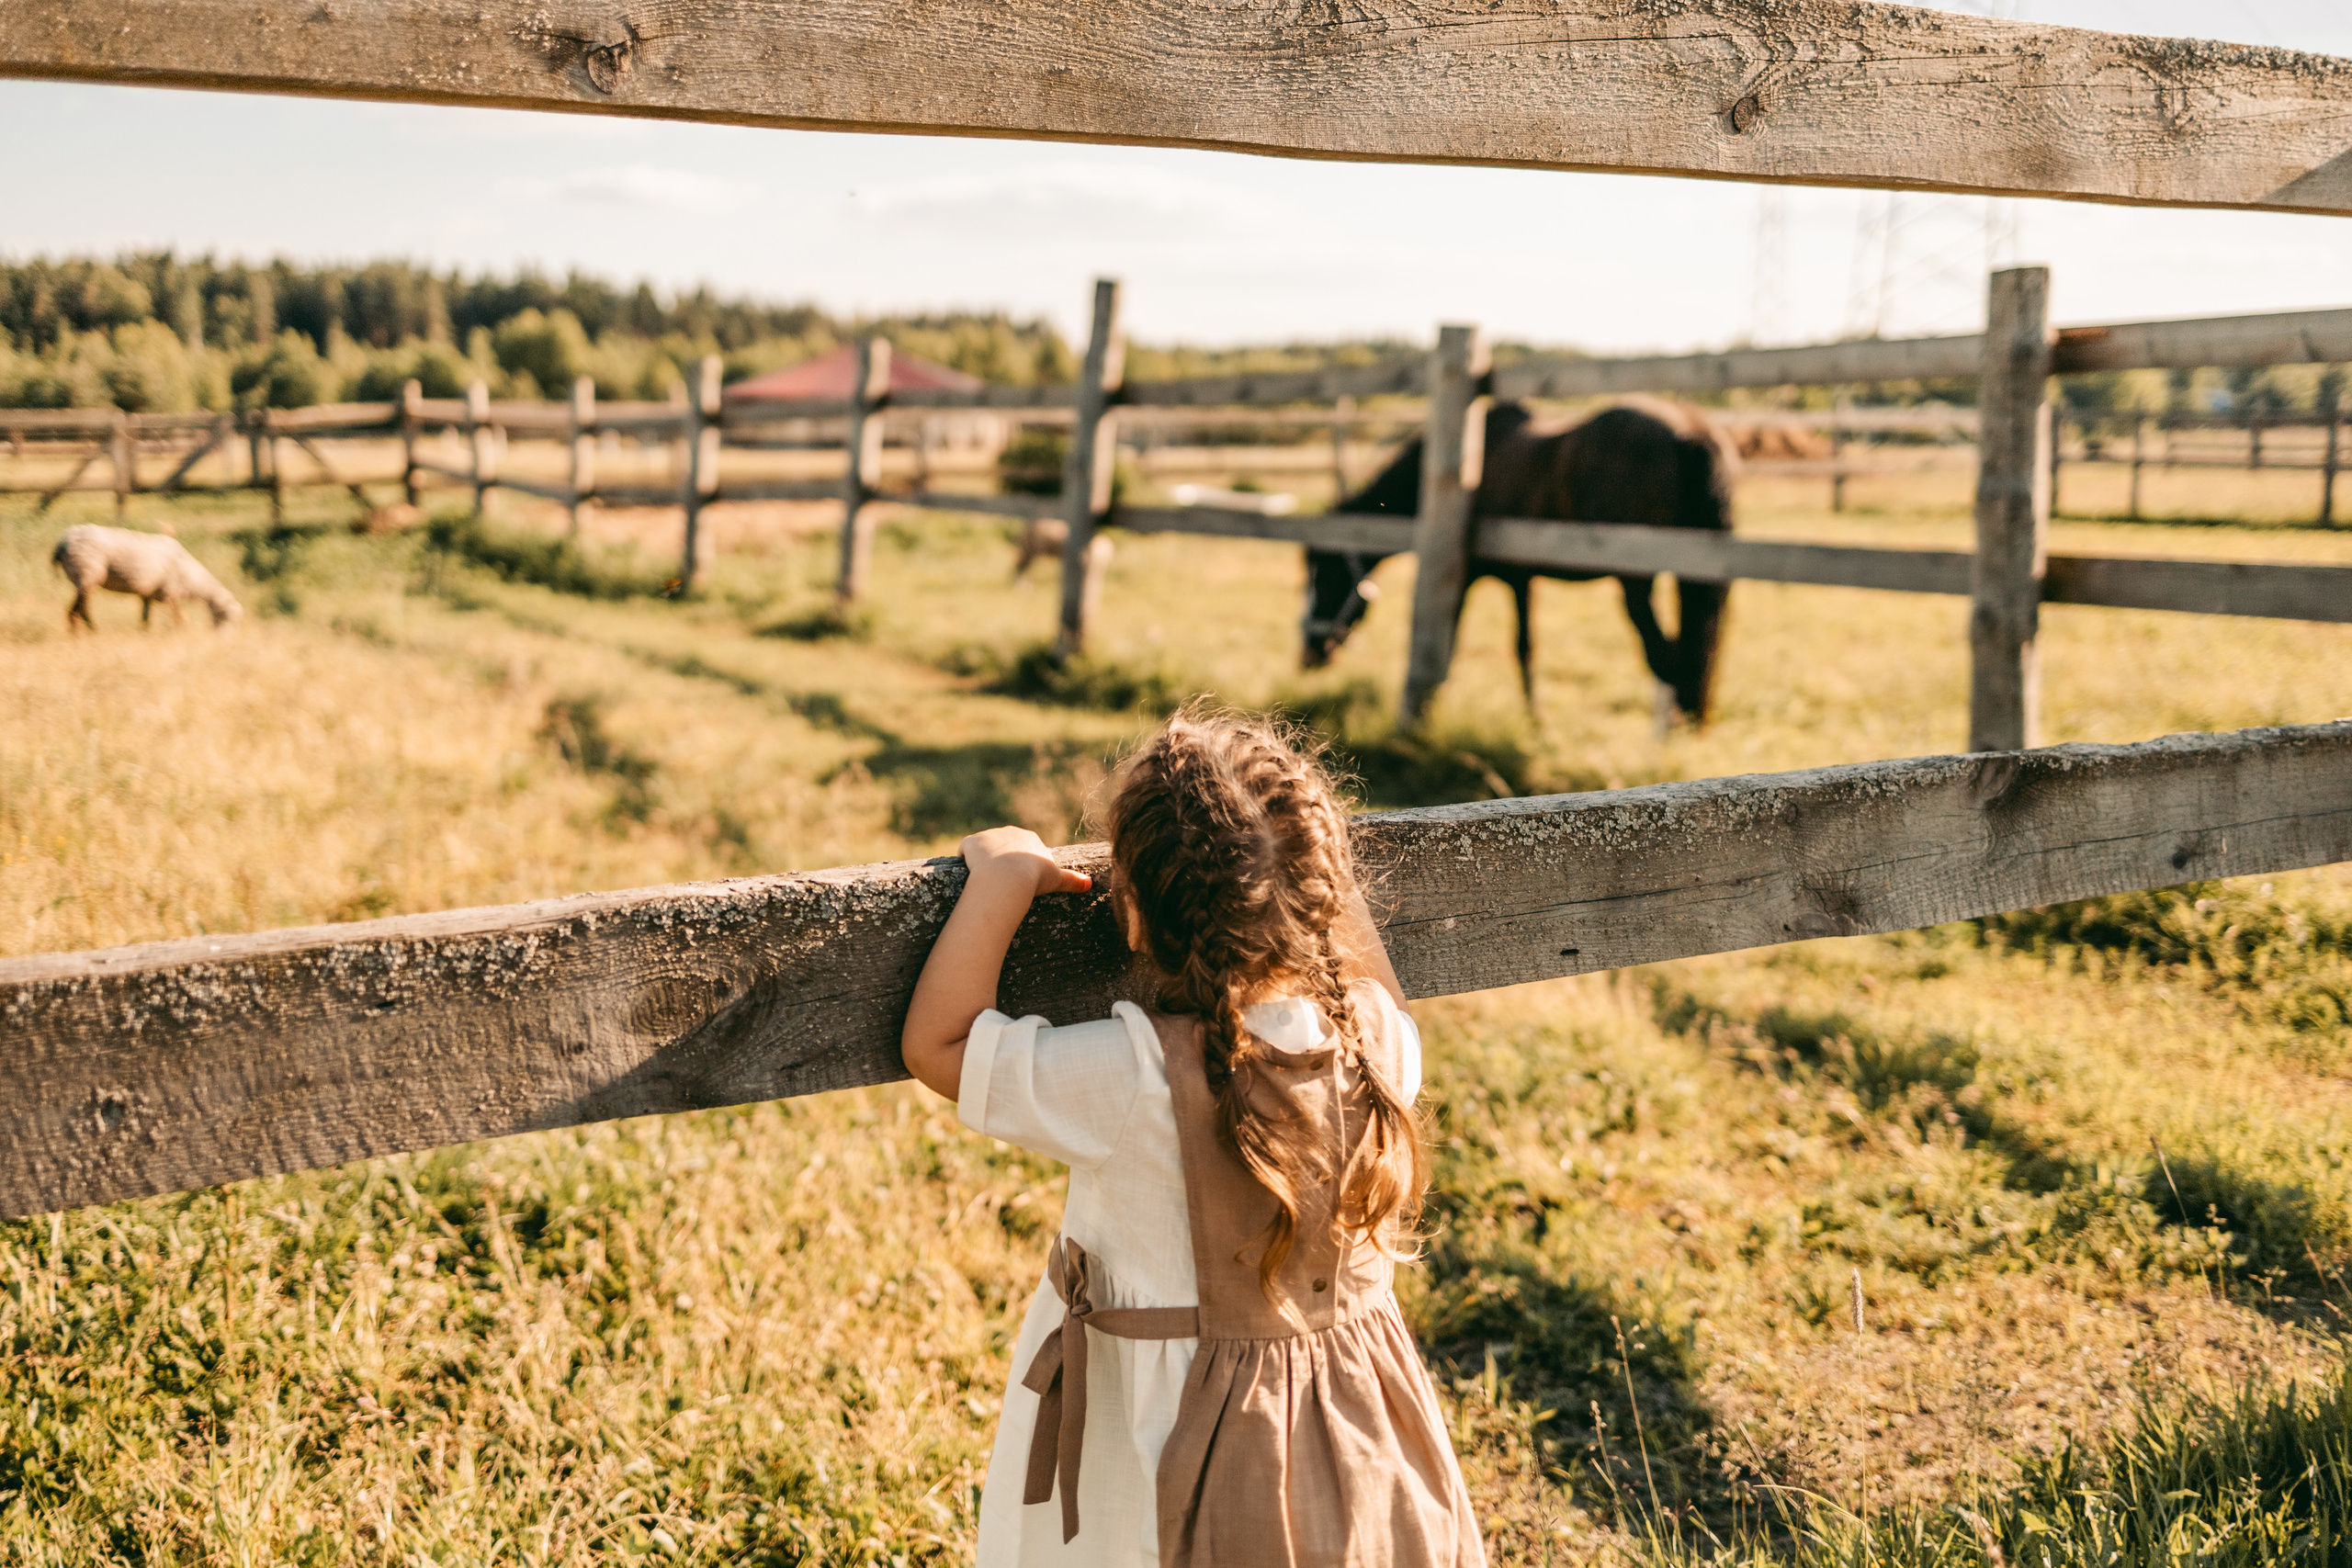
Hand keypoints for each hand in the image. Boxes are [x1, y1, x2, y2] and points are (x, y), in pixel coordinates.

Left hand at [960, 826, 1091, 898]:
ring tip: (983, 880)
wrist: (1008, 877)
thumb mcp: (1056, 879)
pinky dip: (965, 860)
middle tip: (1000, 882)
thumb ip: (1072, 880)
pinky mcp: (972, 841)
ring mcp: (989, 835)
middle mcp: (1009, 831)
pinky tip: (968, 873)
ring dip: (982, 860)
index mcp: (1029, 838)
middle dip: (1001, 860)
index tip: (1017, 880)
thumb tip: (1090, 884)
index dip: (1019, 864)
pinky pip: (966, 850)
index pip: (1022, 849)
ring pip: (984, 848)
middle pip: (1003, 846)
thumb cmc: (1034, 878)